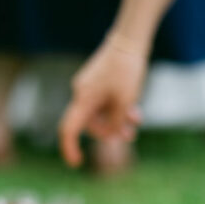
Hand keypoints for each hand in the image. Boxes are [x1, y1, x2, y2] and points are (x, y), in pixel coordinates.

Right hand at [59, 38, 146, 167]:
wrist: (130, 40)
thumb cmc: (127, 71)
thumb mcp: (125, 103)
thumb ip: (115, 124)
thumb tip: (111, 136)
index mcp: (83, 100)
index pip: (68, 130)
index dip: (69, 148)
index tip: (77, 163)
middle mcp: (82, 94)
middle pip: (91, 124)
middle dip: (110, 132)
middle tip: (130, 135)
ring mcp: (90, 87)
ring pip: (101, 114)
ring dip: (118, 121)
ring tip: (136, 121)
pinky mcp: (98, 82)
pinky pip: (105, 103)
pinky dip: (117, 109)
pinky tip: (134, 110)